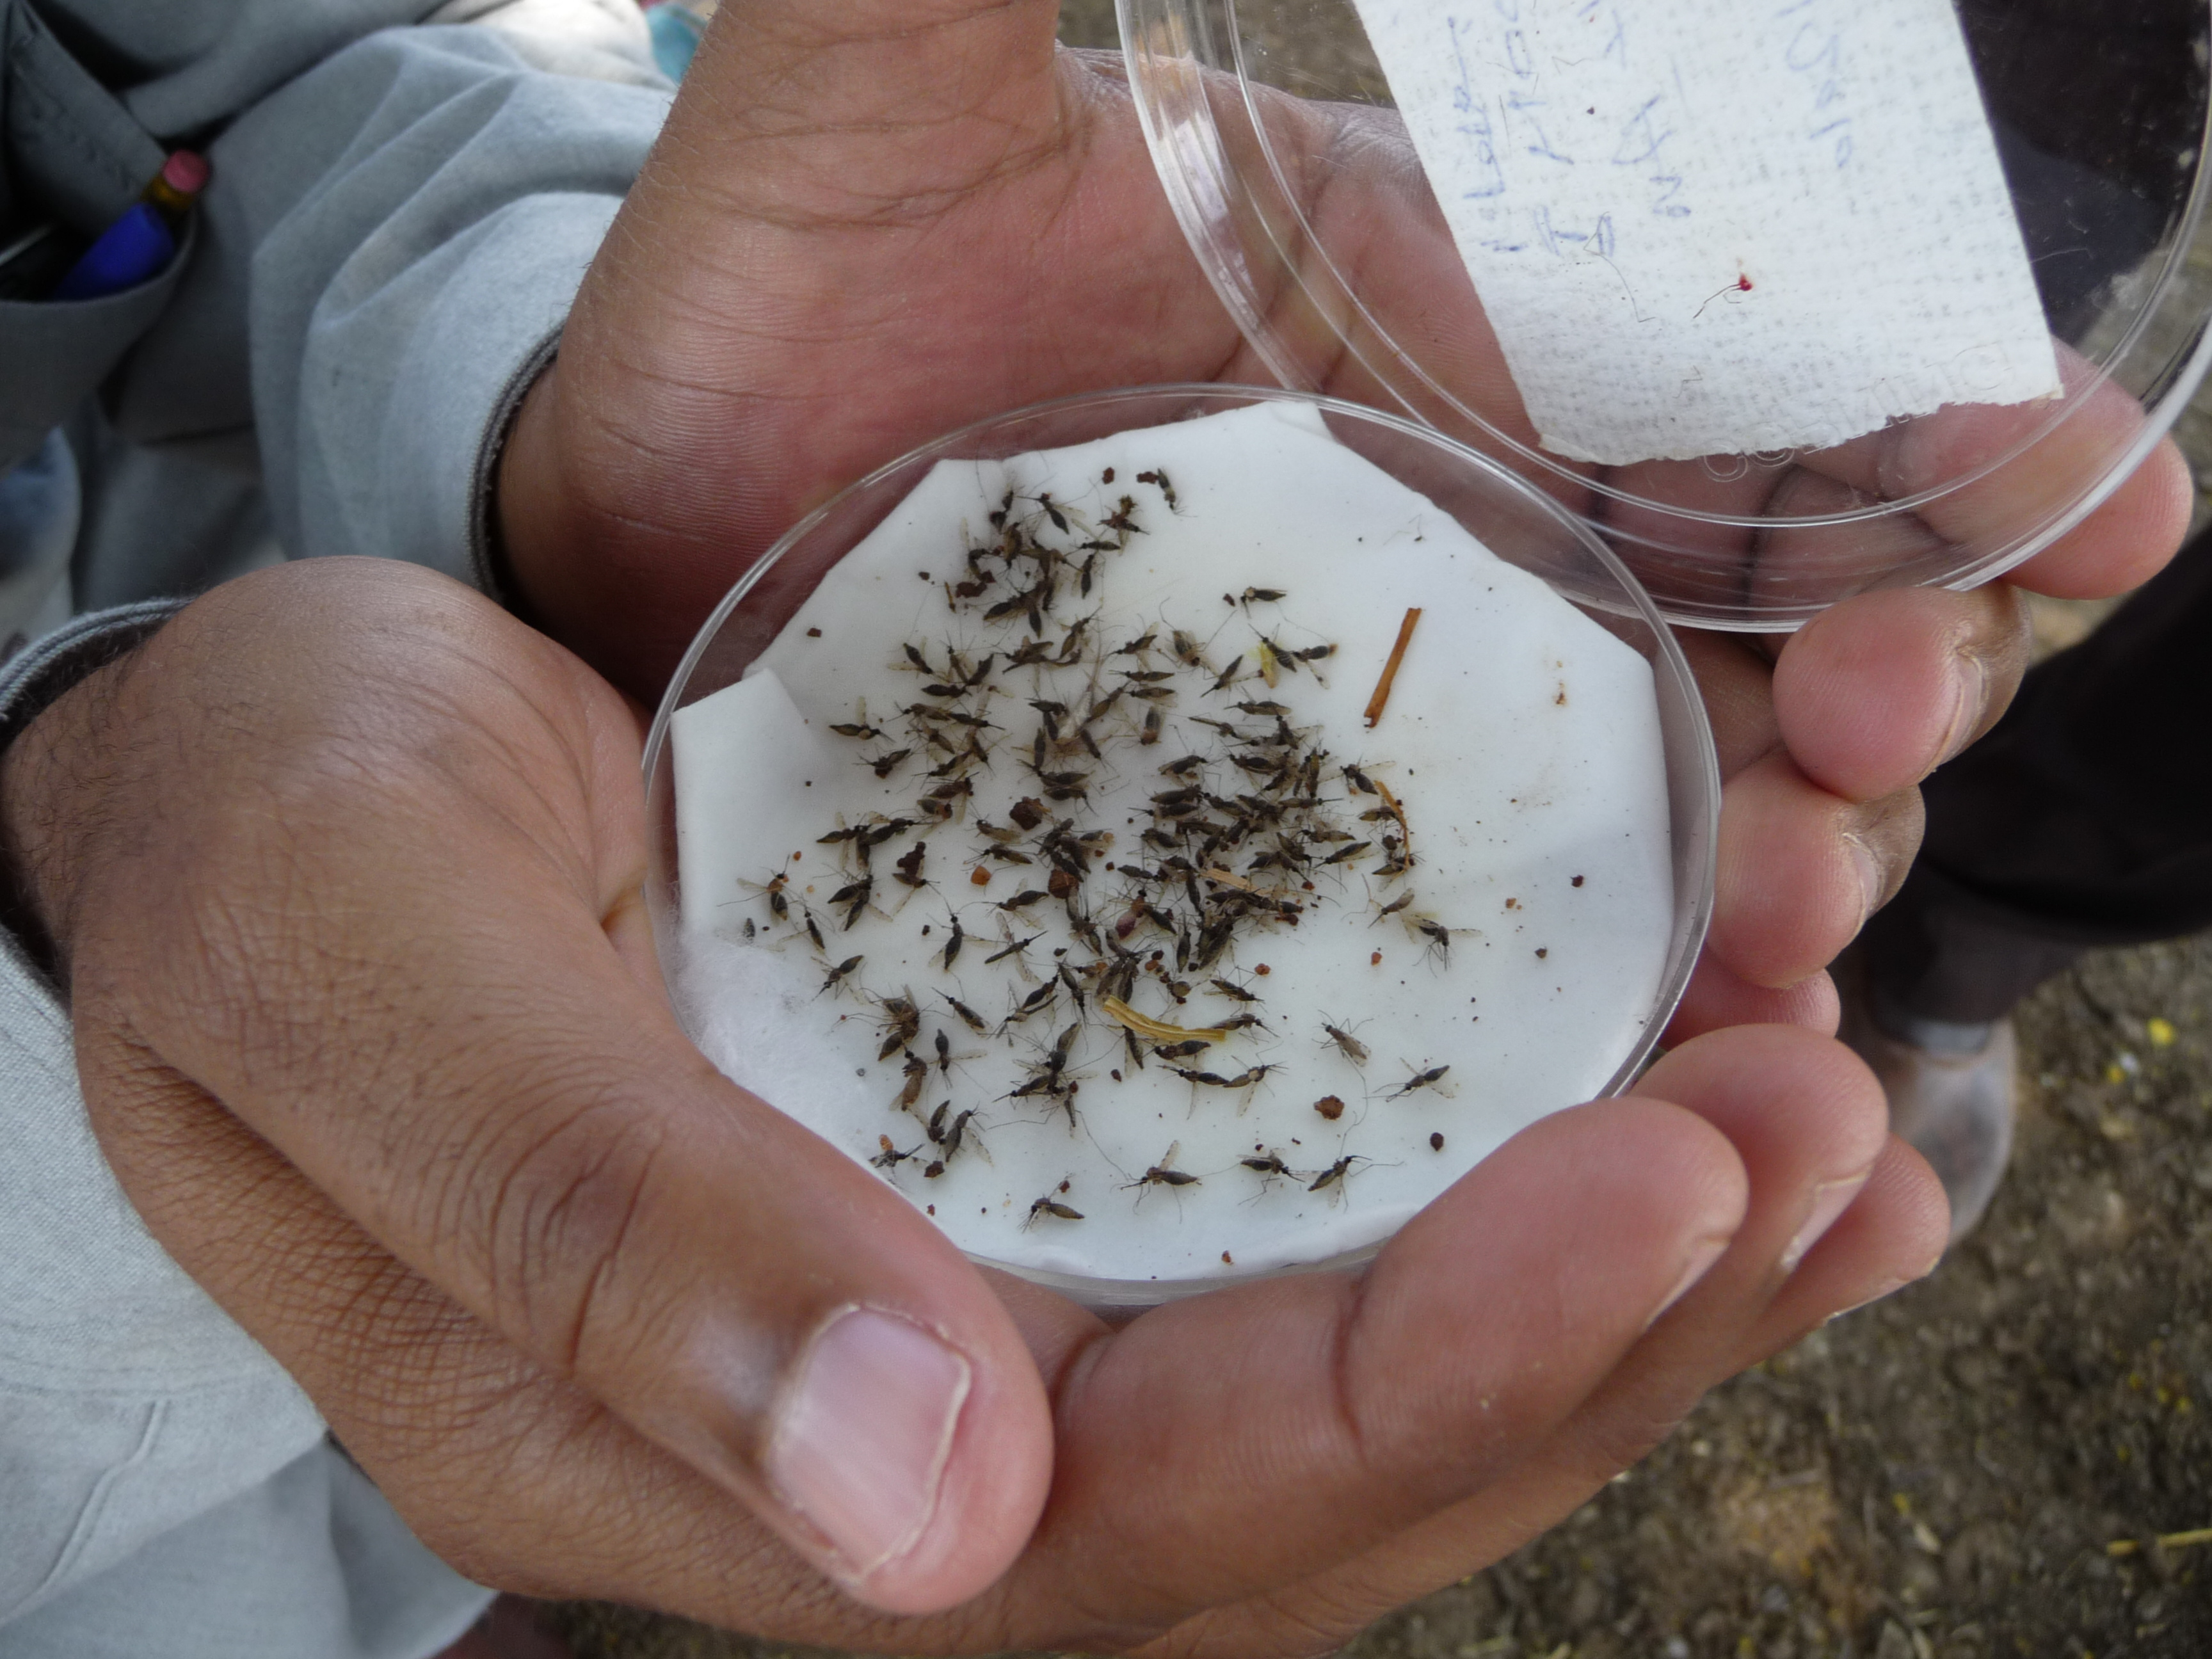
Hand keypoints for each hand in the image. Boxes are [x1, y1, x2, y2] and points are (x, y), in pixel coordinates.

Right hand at [7, 559, 1943, 1652]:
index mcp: (693, 1422)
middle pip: (1293, 1477)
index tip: (1658, 1188)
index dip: (1405, 1383)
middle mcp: (870, 1409)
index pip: (1114, 1507)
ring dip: (1614, 1270)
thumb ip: (590, 1222)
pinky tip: (1690, 1071)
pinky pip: (1315, 1211)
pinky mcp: (1026, 1155)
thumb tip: (915, 1495)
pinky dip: (1520, 1159)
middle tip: (1825, 1130)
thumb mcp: (347, 967)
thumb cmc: (267, 835)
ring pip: (1342, 1366)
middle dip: (1591, 1334)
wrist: (267, 760)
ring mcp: (964, 1290)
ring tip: (1834, 1123)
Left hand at [495, 0, 2193, 1038]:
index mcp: (1440, 348)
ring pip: (1649, 841)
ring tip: (1777, 942)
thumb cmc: (775, 311)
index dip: (1938, 432)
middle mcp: (1453, 566)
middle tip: (1880, 736)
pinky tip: (1648, 1116)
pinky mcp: (1270, 927)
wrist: (644, 550)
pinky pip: (1474, 1004)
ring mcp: (1372, 765)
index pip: (1749, 374)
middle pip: (1752, 637)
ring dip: (1759, 898)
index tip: (2079, 495)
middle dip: (1875, 690)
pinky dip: (1589, 1056)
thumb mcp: (882, 101)